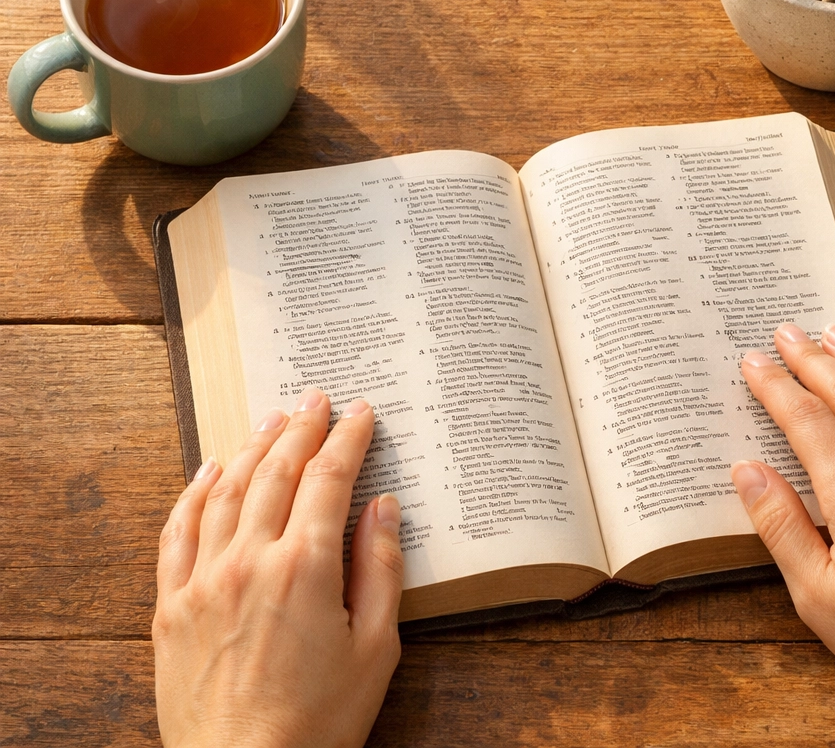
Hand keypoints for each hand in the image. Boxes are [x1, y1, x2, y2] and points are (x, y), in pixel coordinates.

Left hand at [153, 390, 403, 747]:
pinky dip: (195, 491)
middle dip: (302, 428)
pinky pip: (178, 530)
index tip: (361, 412)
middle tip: (317, 398)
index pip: (329, 478)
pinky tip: (210, 469)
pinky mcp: (172, 604)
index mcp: (305, 567)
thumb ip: (380, 568)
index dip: (349, 438)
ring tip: (273, 419)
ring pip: (228, 489)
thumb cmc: (317, 721)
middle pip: (277, 470)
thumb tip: (384, 505)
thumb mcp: (376, 649)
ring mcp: (205, 579)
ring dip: (253, 446)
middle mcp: (250, 560)